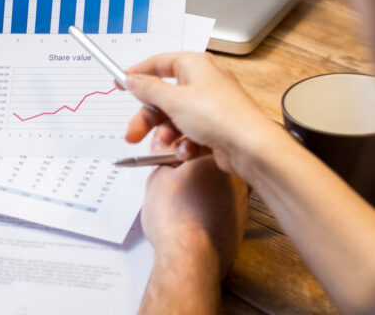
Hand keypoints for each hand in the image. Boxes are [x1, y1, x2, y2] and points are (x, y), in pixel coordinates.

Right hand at [123, 52, 286, 179]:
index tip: (119, 82)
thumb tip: (133, 79)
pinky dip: (184, 143)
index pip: (158, 63)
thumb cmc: (221, 116)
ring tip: (166, 144)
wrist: (251, 148)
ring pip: (174, 118)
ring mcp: (209, 106)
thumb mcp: (173, 100)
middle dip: (148, 118)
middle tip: (133, 133)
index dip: (137, 74)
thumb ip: (148, 89)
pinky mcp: (214, 127)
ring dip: (166, 133)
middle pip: (163, 97)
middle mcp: (202, 82)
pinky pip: (188, 133)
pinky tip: (186, 151)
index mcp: (194, 65)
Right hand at [139, 134, 247, 314]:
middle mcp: (235, 178)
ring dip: (195, 188)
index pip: (194, 142)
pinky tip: (187, 216)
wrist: (189, 257)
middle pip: (206, 163)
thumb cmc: (177, 218)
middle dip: (185, 167)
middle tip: (165, 175)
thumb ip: (162, 156)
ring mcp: (240, 204)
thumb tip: (163, 150)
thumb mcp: (158, 176)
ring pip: (213, 187)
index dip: (172, 147)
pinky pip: (218, 208)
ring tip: (174, 199)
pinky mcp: (237, 226)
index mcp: (217, 158)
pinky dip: (204, 209)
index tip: (162, 154)